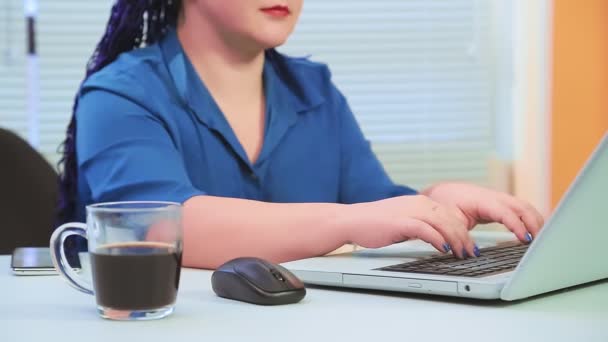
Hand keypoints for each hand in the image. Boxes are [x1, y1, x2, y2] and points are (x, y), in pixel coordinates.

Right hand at [346, 195, 476, 257]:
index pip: (450, 213)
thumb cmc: (374, 223)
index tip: (469, 243)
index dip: (463, 229)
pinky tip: (445, 249)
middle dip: (464, 237)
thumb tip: (437, 237)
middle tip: (472, 252)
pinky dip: (439, 239)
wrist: (351, 220)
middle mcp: (418, 203)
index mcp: (420, 201)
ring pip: (443, 223)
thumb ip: (420, 225)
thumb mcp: (403, 221)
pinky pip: (426, 230)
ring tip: (463, 253)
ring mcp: (410, 211)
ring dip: (456, 240)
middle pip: (451, 218)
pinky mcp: (401, 222)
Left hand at [422, 182, 544, 242]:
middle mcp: (493, 197)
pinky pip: (520, 210)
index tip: (525, 239)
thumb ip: (460, 235)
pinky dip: (529, 220)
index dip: (517, 225)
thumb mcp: (448, 220)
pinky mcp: (500, 205)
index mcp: (481, 200)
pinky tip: (533, 234)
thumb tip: (472, 253)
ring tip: (541, 241)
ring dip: (535, 222)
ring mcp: (498, 200)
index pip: (505, 212)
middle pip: (522, 207)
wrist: (441, 193)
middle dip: (534, 224)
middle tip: (540, 243)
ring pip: (524, 207)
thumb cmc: (443, 203)